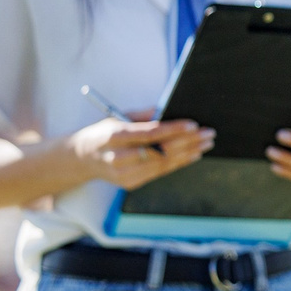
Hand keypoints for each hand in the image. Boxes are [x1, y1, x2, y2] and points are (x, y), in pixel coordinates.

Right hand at [71, 115, 210, 190]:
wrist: (82, 158)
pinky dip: (179, 163)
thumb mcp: (117, 117)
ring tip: (206, 143)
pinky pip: (160, 172)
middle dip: (188, 142)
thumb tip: (168, 108)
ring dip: (189, 153)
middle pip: (160, 151)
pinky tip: (194, 154)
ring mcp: (124, 173)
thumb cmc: (105, 133)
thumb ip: (143, 115)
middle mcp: (118, 157)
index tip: (193, 125)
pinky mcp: (130, 183)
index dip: (173, 130)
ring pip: (163, 164)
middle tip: (208, 134)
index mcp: (114, 136)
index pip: (149, 133)